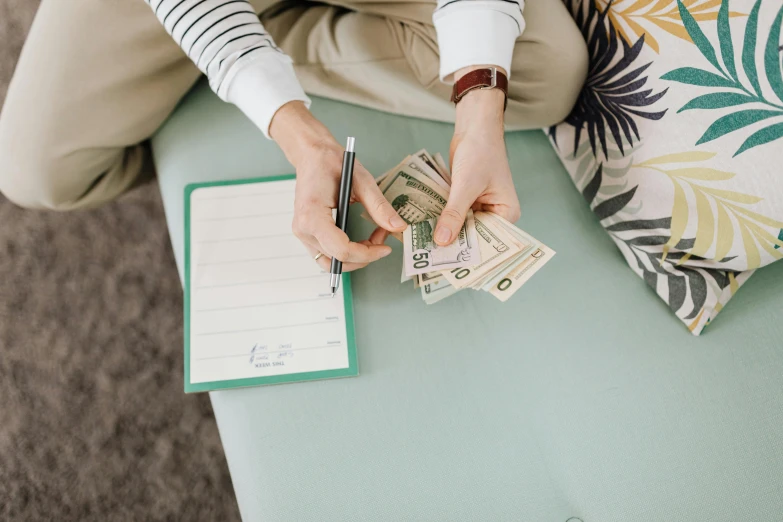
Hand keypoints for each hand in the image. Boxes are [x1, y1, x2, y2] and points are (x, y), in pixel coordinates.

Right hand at [270, 101, 406, 270]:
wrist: (311, 155)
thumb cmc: (331, 162)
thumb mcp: (361, 180)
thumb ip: (379, 206)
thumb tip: (398, 226)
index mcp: (312, 215)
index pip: (341, 250)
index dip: (367, 254)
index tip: (386, 247)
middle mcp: (303, 229)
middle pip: (338, 260)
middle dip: (365, 255)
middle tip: (382, 238)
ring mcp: (303, 234)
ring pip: (332, 263)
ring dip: (356, 257)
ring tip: (372, 240)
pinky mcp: (307, 234)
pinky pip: (327, 255)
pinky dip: (346, 253)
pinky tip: (359, 240)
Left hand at [434, 67, 520, 245]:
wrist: (475, 126)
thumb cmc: (480, 151)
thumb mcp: (466, 185)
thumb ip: (454, 213)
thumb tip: (442, 241)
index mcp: (506, 214)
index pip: (488, 243)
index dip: (468, 254)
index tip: (448, 267)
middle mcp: (495, 215)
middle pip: (472, 238)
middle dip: (452, 246)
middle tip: (429, 262)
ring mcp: (479, 209)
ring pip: (460, 228)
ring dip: (443, 234)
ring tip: (422, 250)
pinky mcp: (465, 201)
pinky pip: (452, 216)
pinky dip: (440, 220)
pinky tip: (422, 230)